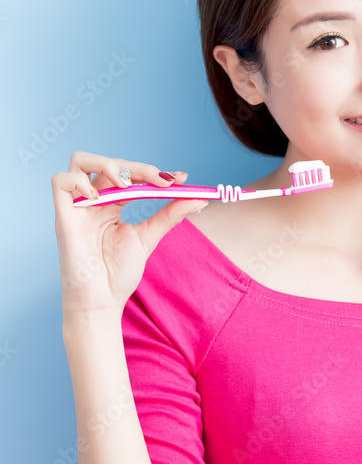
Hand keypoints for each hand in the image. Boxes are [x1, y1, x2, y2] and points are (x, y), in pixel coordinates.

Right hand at [51, 151, 207, 316]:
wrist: (102, 302)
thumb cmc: (118, 274)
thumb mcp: (148, 238)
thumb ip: (170, 215)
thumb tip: (199, 199)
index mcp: (112, 205)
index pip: (130, 175)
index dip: (153, 172)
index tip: (180, 178)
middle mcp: (93, 202)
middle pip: (110, 164)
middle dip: (139, 168)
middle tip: (163, 183)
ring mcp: (77, 207)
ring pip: (80, 161)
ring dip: (107, 164)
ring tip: (128, 185)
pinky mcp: (63, 217)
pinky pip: (60, 181)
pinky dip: (79, 181)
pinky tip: (98, 198)